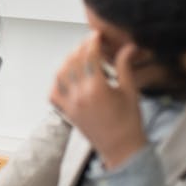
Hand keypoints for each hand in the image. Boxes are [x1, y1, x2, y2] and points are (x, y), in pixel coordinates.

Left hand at [48, 34, 145, 168]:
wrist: (122, 149)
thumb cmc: (129, 123)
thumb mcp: (130, 91)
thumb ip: (125, 67)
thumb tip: (128, 47)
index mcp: (97, 88)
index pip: (89, 57)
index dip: (92, 42)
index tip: (96, 36)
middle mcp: (80, 95)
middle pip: (73, 62)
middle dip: (80, 48)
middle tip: (88, 43)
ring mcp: (70, 104)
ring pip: (60, 75)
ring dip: (67, 61)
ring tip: (77, 55)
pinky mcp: (67, 112)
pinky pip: (54, 94)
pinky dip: (57, 82)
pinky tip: (66, 76)